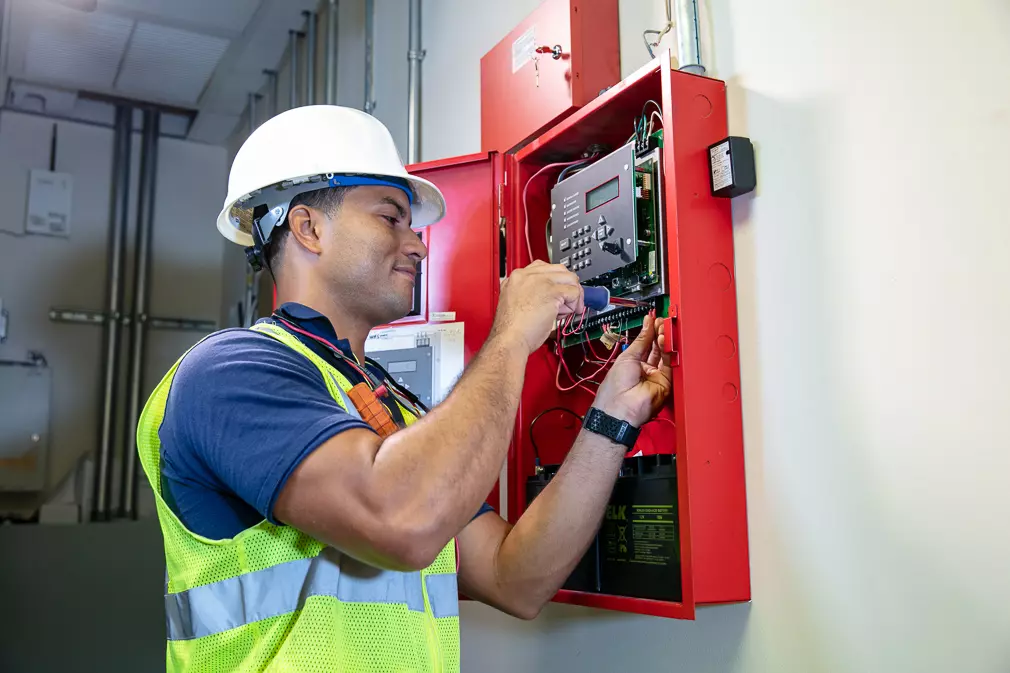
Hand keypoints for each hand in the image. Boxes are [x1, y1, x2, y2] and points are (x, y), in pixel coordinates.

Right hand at [491, 261, 583, 354]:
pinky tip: (566, 314)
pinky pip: (574, 292)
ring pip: (570, 279)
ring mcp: (540, 281)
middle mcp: (527, 276)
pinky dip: (575, 304)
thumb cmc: (511, 330)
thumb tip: (550, 297)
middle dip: (568, 285)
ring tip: (565, 311)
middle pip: (559, 269)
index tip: (560, 292)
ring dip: (573, 296)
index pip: (543, 268)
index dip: (555, 281)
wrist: (509, 339)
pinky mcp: (551, 291)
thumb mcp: (516, 305)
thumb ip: (530, 295)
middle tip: (568, 302)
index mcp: (516, 278)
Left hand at [592, 312, 672, 426]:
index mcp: (634, 364)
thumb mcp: (627, 356)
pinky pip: (670, 364)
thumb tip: (647, 322)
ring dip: (665, 340)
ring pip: (665, 354)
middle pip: (657, 348)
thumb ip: (642, 340)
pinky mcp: (667, 383)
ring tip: (664, 327)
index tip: (654, 319)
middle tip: (662, 321)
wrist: (620, 407)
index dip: (651, 331)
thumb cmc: (615, 387)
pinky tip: (665, 339)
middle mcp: (646, 370)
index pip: (646, 344)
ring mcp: (657, 376)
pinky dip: (669, 351)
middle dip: (660, 333)